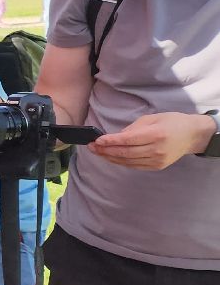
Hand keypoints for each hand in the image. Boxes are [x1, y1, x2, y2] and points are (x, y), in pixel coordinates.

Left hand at [89, 112, 216, 170]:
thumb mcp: (153, 118)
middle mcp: (156, 149)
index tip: (97, 140)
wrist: (193, 135)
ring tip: (97, 152)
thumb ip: (133, 128)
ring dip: (110, 157)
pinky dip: (121, 162)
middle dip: (105, 150)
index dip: (111, 141)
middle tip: (91, 147)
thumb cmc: (172, 122)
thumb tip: (116, 137)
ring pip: (127, 161)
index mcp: (156, 134)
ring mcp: (157, 160)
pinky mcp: (157, 166)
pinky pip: (134, 166)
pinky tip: (111, 157)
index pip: (128, 140)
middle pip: (125, 153)